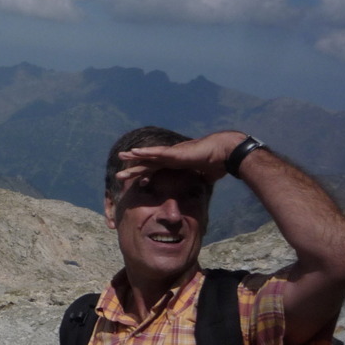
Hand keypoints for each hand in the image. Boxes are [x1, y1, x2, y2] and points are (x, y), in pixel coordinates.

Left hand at [115, 131, 246, 187]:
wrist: (225, 154)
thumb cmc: (216, 164)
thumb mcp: (203, 178)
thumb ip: (198, 183)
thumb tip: (200, 193)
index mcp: (176, 165)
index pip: (157, 171)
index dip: (146, 176)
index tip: (137, 183)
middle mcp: (172, 158)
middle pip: (148, 164)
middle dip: (134, 169)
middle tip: (119, 174)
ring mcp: (172, 154)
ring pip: (149, 156)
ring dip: (135, 157)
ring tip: (121, 156)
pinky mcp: (175, 152)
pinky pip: (157, 152)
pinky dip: (145, 152)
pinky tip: (134, 151)